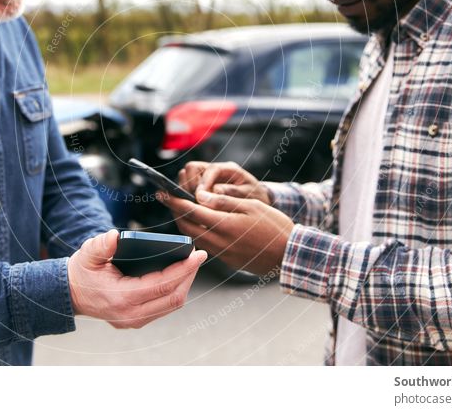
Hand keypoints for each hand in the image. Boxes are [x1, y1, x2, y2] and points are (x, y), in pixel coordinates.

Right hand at [67, 230, 207, 328]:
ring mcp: (134, 321)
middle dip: (189, 275)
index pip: (162, 284)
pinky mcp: (136, 321)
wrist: (69, 295)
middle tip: (197, 256)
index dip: (184, 269)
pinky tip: (178, 276)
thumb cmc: (82, 272)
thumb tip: (114, 237)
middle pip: (173, 297)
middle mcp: (131, 315)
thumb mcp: (87, 255)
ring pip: (171, 305)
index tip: (198, 255)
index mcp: (122, 298)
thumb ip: (100, 246)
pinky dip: (174, 291)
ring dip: (184, 284)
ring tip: (190, 264)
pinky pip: (164, 308)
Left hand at [165, 189, 292, 275]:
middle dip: (175, 213)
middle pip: (186, 227)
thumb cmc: (274, 225)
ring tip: (184, 209)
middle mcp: (220, 242)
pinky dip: (198, 233)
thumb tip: (199, 195)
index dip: (173, 201)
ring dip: (185, 224)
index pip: (191, 211)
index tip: (162, 192)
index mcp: (225, 225)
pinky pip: (205, 245)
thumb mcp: (251, 205)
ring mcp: (223, 254)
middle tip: (171, 199)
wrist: (290, 254)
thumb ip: (223, 201)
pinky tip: (202, 223)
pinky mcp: (227, 260)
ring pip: (193, 238)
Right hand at [178, 161, 271, 204]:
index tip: (199, 197)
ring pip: (185, 177)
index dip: (203, 183)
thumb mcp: (249, 195)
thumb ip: (233, 192)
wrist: (256, 201)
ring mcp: (205, 177)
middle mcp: (214, 170)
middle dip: (189, 186)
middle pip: (191, 168)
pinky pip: (186, 188)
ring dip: (185, 192)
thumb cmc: (254, 197)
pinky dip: (186, 198)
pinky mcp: (200, 187)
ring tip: (191, 206)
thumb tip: (215, 191)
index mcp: (228, 169)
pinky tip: (191, 209)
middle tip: (193, 202)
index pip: (210, 169)